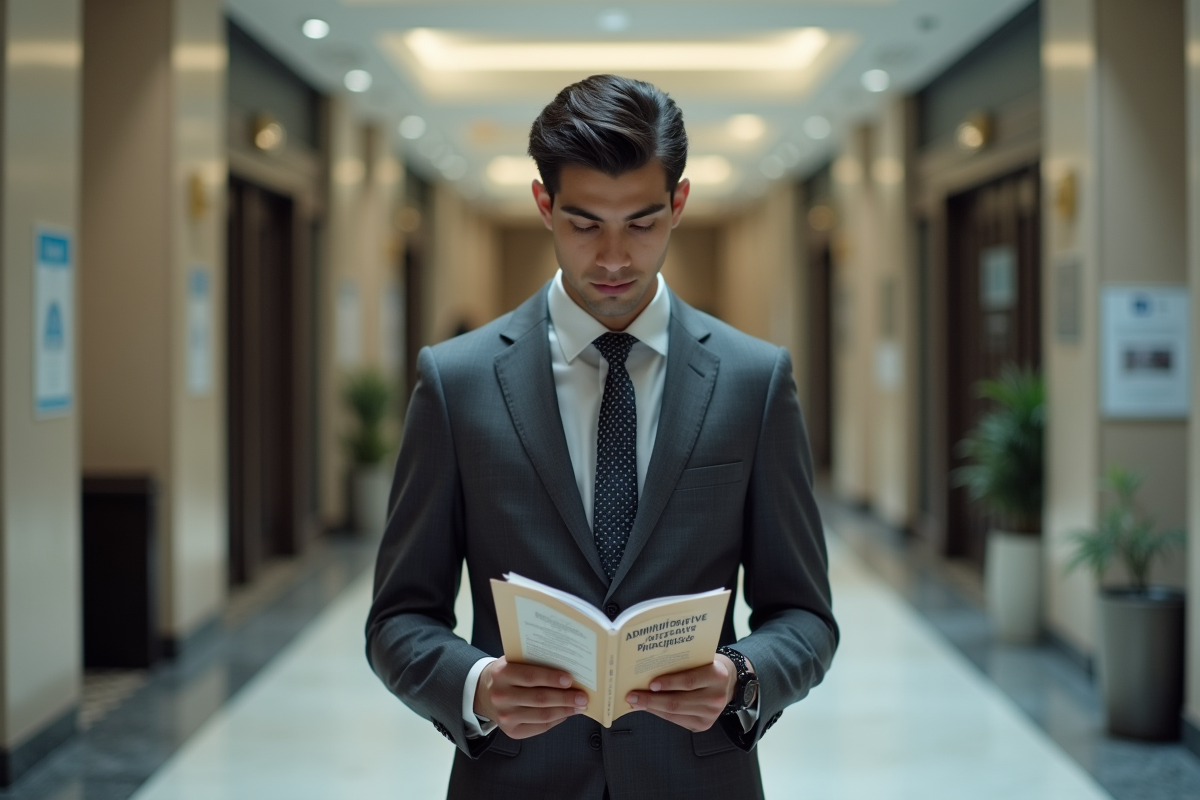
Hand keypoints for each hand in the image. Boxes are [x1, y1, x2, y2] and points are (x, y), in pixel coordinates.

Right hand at [473, 657, 588, 738]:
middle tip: (582, 697)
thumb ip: (534, 663)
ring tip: (579, 706)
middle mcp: (501, 696)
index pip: (531, 676)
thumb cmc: (507, 674)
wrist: (485, 693)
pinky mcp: (511, 731)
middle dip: (565, 698)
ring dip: (565, 711)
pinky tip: (566, 713)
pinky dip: (556, 720)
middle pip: (539, 699)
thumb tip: (567, 671)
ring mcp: (505, 716)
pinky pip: (540, 727)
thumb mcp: (514, 661)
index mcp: (502, 673)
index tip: (570, 679)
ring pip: (542, 716)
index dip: (552, 678)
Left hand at [624, 653, 753, 731]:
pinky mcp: (704, 725)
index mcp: (717, 675)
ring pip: (675, 713)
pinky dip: (660, 714)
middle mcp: (716, 697)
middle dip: (651, 699)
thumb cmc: (709, 666)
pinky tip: (649, 708)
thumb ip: (682, 664)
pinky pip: (677, 720)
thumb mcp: (701, 659)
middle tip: (633, 696)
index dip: (669, 683)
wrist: (730, 682)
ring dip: (652, 708)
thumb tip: (650, 671)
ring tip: (636, 702)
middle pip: (678, 701)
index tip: (650, 683)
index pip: (689, 681)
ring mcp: (711, 714)